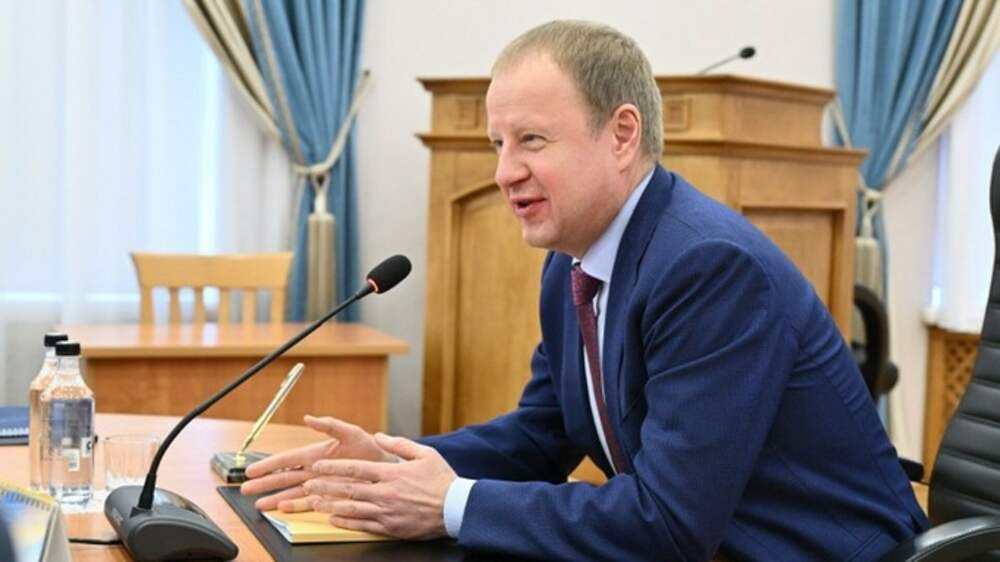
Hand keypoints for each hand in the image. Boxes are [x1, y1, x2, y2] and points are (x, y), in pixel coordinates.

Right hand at [240, 415, 394, 511]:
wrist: (384, 465)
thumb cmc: (368, 447)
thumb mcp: (350, 432)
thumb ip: (330, 425)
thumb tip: (309, 417)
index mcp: (315, 453)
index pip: (287, 460)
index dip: (269, 465)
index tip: (252, 469)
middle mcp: (313, 470)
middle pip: (283, 478)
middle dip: (264, 483)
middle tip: (245, 488)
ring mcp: (320, 484)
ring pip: (291, 492)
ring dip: (275, 497)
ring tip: (259, 504)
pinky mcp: (328, 495)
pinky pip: (308, 503)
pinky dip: (295, 506)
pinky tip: (282, 509)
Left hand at [304, 432, 456, 539]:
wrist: (456, 509)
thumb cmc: (442, 481)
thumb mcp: (425, 453)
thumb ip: (399, 443)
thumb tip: (379, 436)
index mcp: (392, 473)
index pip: (355, 469)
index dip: (333, 468)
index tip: (318, 466)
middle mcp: (385, 493)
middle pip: (348, 489)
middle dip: (324, 486)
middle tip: (308, 484)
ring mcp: (386, 512)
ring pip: (350, 508)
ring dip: (329, 505)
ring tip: (313, 502)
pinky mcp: (389, 528)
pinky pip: (361, 526)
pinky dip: (345, 522)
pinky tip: (333, 519)